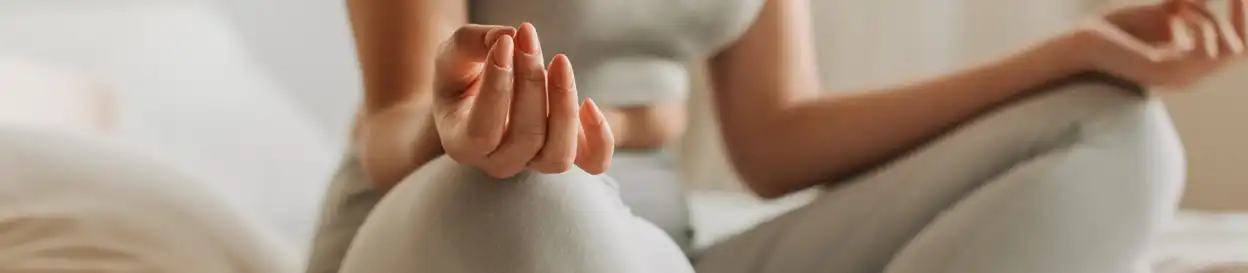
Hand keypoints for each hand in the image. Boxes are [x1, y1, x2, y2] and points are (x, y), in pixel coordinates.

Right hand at [432, 23, 613, 177]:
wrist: (479, 91)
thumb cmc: (462, 75)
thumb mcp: (455, 54)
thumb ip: (471, 43)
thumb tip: (507, 37)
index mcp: (462, 145)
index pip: (482, 131)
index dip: (497, 86)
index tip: (505, 43)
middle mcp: (498, 162)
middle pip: (526, 138)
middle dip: (532, 84)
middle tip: (528, 38)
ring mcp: (533, 162)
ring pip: (559, 155)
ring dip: (564, 105)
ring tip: (559, 61)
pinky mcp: (564, 152)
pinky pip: (593, 162)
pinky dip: (599, 138)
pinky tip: (589, 103)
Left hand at [1076, 0, 1245, 88]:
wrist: (1084, 41)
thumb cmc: (1119, 30)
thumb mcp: (1165, 14)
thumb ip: (1189, 6)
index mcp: (1190, 66)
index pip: (1238, 50)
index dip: (1245, 21)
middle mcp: (1189, 76)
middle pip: (1239, 49)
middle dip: (1235, 17)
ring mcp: (1178, 77)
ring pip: (1226, 47)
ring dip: (1208, 17)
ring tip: (1178, 7)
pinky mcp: (1165, 72)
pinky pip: (1205, 49)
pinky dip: (1198, 23)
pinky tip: (1175, 14)